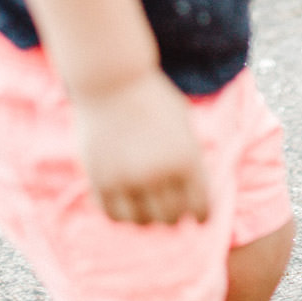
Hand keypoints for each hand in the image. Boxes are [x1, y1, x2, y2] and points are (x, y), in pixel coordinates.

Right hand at [73, 70, 210, 225]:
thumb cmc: (151, 97)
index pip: (200, 209)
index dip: (199, 215)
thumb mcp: (183, 124)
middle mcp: (159, 174)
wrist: (111, 78)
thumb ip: (190, 159)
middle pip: (170, 219)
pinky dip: (121, 213)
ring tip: (144, 203)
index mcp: (187, 159)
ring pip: (142, 222)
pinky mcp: (100, 180)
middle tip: (167, 207)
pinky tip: (124, 200)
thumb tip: (193, 194)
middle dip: (172, 215)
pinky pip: (114, 215)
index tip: (195, 215)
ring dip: (146, 216)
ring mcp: (128, 179)